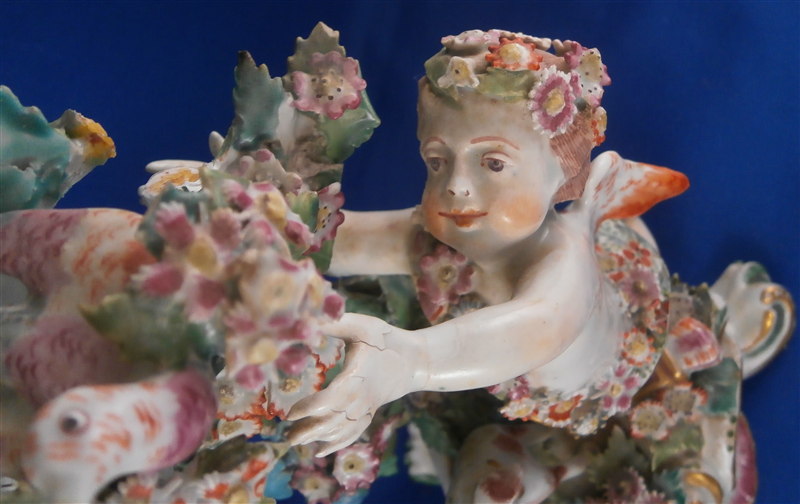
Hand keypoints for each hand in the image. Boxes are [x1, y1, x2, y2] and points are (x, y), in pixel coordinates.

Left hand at [287, 313, 424, 455]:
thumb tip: (307, 318)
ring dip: (319, 438)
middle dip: (309, 430)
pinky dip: (337, 444)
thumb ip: (334, 322)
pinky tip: (320, 451)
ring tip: (295, 442)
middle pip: (333, 420)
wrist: (415, 359)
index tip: (290, 413)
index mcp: (357, 376)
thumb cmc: (385, 339)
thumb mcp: (361, 325)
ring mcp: (366, 408)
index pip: (331, 398)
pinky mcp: (369, 413)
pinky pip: (353, 433)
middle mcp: (361, 398)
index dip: (310, 408)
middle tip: (287, 436)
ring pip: (341, 430)